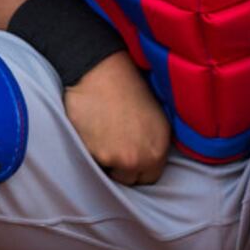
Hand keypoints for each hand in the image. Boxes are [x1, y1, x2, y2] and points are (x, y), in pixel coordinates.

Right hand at [63, 52, 170, 185]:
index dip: (137, 169)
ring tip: (101, 137)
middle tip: (111, 147)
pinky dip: (90, 153)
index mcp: (160, 147)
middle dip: (120, 169)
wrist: (99, 70)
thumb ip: (151, 143)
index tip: (127, 158)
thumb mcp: (154, 116)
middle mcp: (144, 156)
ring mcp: (120, 158)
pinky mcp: (97, 155)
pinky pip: (92, 164)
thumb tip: (143, 161)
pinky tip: (91, 133)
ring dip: (104, 162)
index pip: (149, 177)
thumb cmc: (125, 86)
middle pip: (129, 180)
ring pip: (109, 174)